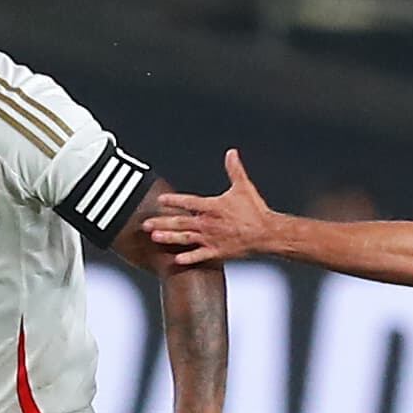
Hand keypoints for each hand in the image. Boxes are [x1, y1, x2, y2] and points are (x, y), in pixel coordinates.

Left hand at [145, 150, 277, 265]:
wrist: (267, 233)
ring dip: (169, 238)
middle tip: (146, 224)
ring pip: (185, 238)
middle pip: (181, 222)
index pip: (189, 202)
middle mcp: (208, 223)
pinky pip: (200, 255)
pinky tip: (176, 259)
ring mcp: (211, 238)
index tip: (160, 200)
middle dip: (162, 222)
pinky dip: (188, 258)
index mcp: (213, 206)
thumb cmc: (255, 211)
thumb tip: (231, 153)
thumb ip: (234, 170)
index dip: (173, 200)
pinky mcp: (217, 251)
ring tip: (155, 238)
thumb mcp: (244, 187)